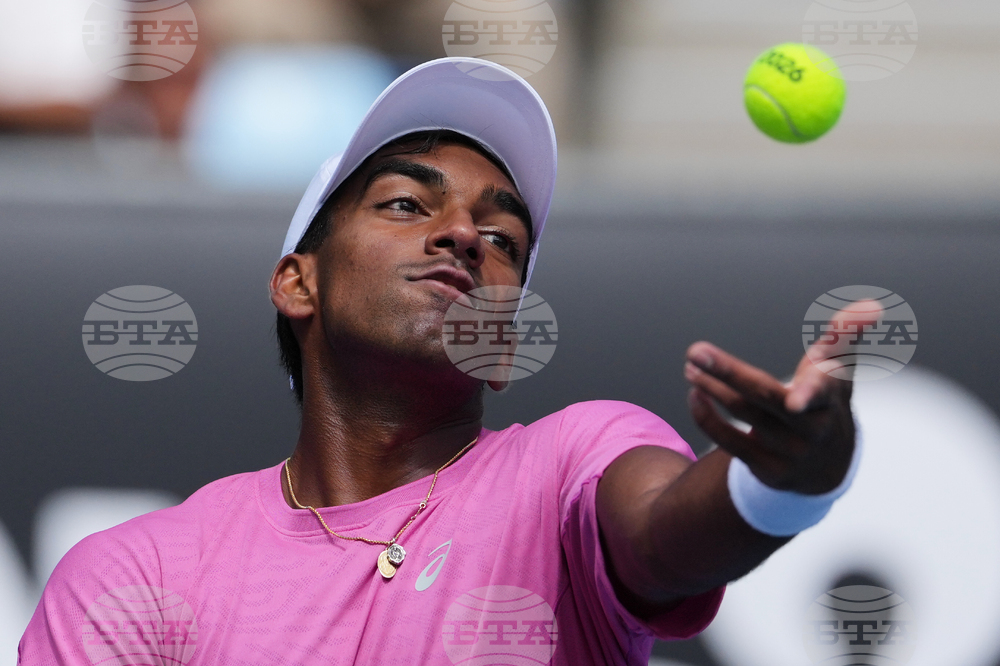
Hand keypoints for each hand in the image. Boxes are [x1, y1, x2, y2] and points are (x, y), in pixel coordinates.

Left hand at [683, 300, 880, 494]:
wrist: (826, 466)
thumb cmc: (827, 401)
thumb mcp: (838, 369)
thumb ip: (845, 335)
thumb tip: (871, 306)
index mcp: (828, 398)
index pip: (820, 392)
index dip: (810, 394)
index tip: (796, 401)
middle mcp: (809, 427)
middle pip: (763, 397)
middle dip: (728, 373)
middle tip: (696, 350)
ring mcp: (787, 450)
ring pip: (742, 413)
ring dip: (712, 388)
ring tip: (691, 366)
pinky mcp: (765, 468)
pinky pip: (728, 441)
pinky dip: (707, 417)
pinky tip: (696, 395)